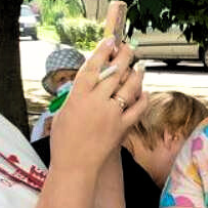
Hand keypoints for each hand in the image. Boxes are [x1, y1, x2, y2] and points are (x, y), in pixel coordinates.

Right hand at [49, 37, 144, 173]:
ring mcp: (111, 114)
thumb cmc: (63, 141)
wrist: (75, 166)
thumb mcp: (63, 114)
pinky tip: (144, 92)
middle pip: (114, 73)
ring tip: (140, 66)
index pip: (92, 68)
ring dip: (136, 74)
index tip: (110, 40)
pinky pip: (138, 109)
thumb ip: (76, 97)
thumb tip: (87, 84)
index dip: (102, 52)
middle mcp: (96, 102)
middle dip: (124, 58)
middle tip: (129, 48)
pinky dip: (143, 99)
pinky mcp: (122, 127)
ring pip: (129, 88)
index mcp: (77, 97)